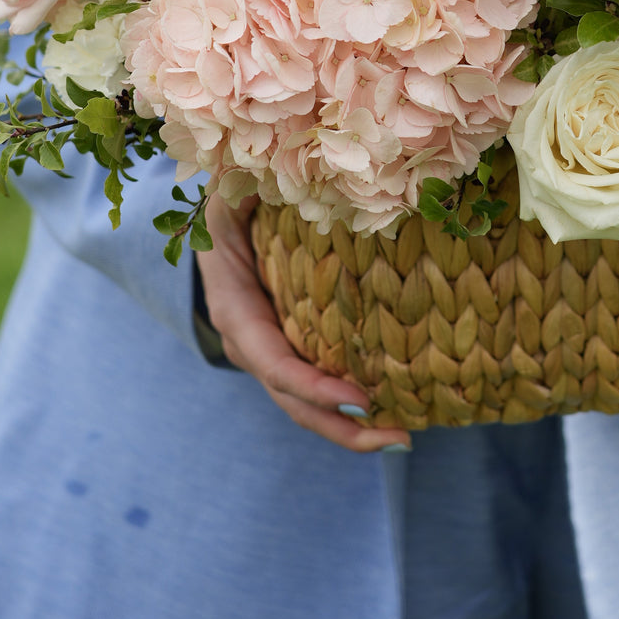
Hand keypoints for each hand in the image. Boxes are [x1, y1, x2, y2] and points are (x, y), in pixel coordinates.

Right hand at [197, 194, 410, 452]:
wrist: (214, 210)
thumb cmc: (229, 193)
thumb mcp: (234, 186)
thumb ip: (257, 186)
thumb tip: (310, 179)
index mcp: (236, 308)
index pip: (275, 363)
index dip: (314, 388)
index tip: (361, 399)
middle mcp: (251, 340)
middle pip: (294, 401)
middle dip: (344, 427)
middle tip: (400, 439)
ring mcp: (271, 348)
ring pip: (307, 403)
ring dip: (352, 426)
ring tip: (404, 436)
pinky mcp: (292, 343)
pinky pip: (318, 380)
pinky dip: (350, 400)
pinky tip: (394, 404)